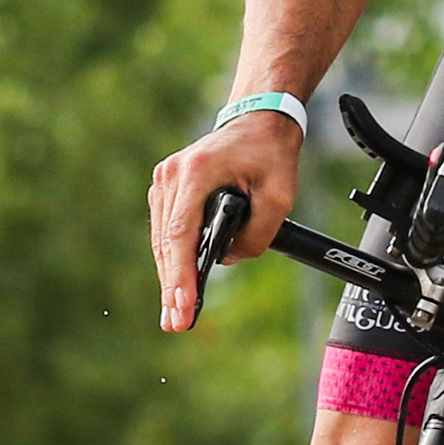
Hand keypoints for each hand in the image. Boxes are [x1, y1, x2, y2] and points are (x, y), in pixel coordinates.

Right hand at [149, 111, 299, 331]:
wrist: (258, 121)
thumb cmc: (270, 154)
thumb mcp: (280, 196)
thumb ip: (258, 233)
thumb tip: (229, 260)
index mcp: (197, 171)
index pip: (182, 233)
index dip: (181, 274)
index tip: (183, 304)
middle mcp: (172, 174)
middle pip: (166, 242)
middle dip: (172, 286)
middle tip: (176, 323)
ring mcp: (166, 180)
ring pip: (163, 239)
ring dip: (169, 276)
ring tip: (175, 314)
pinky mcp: (168, 188)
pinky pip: (167, 231)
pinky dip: (172, 258)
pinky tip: (176, 287)